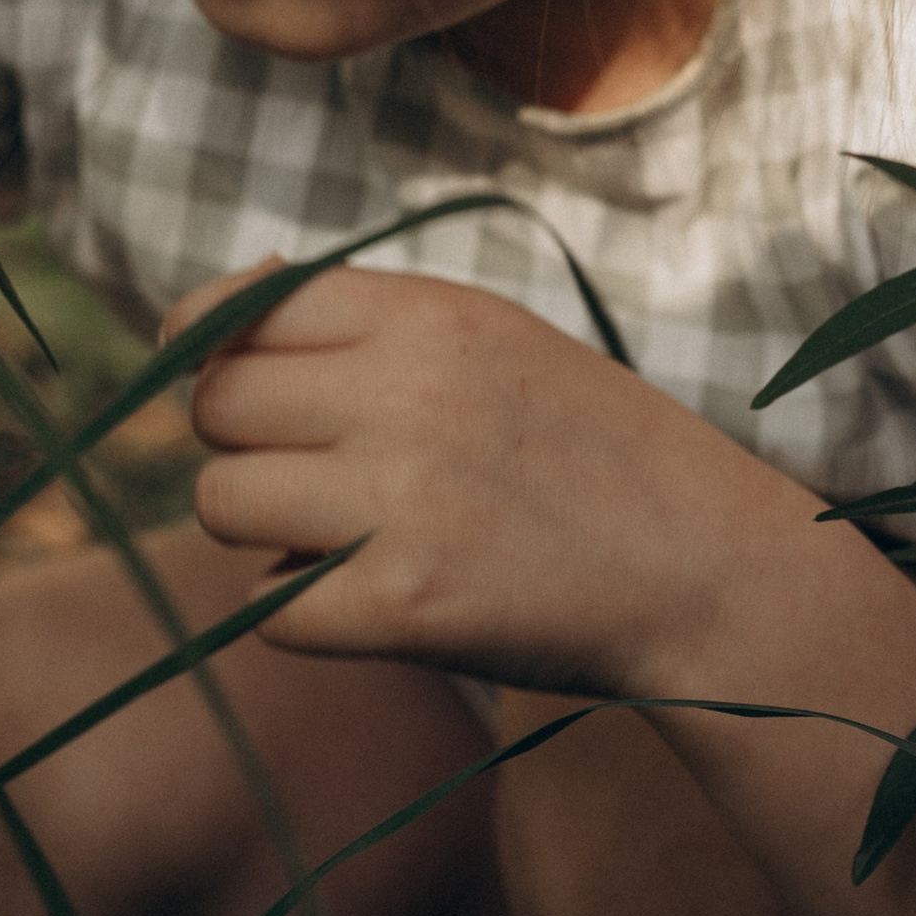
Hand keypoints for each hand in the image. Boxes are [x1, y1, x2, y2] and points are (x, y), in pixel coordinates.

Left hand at [176, 261, 746, 687]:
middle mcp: (404, 394)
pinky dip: (306, 613)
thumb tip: (222, 302)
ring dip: (266, 532)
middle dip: (245, 447)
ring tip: (347, 537)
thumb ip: (368, 322)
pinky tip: (376, 599)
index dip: (208, 356)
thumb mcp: (496, 339)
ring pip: (221, 506)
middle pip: (212, 410)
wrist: (707, 572)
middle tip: (317, 477)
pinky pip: (269, 608)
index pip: (229, 314)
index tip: (236, 392)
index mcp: (427, 315)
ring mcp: (399, 502)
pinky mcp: (403, 606)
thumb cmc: (591, 454)